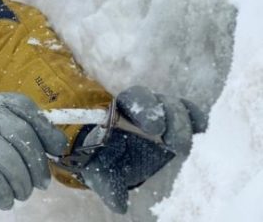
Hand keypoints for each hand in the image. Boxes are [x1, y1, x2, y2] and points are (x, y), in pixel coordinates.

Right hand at [0, 92, 68, 209]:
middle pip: (22, 136)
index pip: (26, 108)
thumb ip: (23, 125)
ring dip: (22, 183)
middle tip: (42, 182)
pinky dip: (3, 194)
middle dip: (38, 164)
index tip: (58, 149)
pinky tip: (6, 198)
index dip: (47, 130)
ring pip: (8, 162)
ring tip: (23, 191)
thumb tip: (57, 145)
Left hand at [78, 86, 207, 213]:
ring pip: (178, 107)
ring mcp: (162, 114)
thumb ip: (109, 185)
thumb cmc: (104, 161)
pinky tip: (203, 132)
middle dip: (172, 119)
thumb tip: (120, 206)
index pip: (134, 99)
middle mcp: (142, 109)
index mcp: (120, 111)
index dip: (146, 109)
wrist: (112, 160)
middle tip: (174, 143)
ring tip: (183, 147)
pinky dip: (198, 120)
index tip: (154, 129)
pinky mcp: (177, 125)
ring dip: (185, 123)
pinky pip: (191, 115)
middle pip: (161, 101)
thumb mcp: (102, 173)